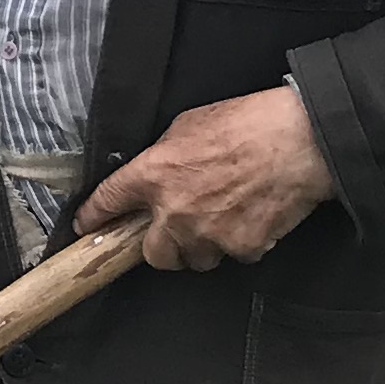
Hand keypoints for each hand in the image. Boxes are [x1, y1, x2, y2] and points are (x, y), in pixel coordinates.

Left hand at [69, 86, 335, 272]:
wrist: (300, 141)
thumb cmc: (247, 124)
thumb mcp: (188, 125)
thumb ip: (163, 155)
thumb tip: (156, 172)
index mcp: (154, 174)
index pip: (109, 202)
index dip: (93, 218)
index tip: (84, 227)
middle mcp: (175, 211)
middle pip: (154, 255)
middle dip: (163, 246)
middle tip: (178, 228)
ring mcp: (208, 234)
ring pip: (195, 259)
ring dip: (201, 246)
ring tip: (221, 217)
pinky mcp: (242, 248)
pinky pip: (233, 256)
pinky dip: (239, 243)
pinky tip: (251, 217)